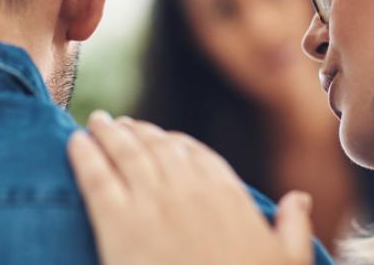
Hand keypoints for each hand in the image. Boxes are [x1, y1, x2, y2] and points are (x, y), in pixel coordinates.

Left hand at [68, 111, 314, 264]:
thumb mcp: (287, 261)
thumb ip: (293, 226)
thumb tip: (299, 198)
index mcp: (225, 194)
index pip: (196, 154)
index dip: (175, 142)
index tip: (162, 137)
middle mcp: (186, 190)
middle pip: (157, 147)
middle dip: (138, 132)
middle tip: (121, 124)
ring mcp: (149, 204)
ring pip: (125, 153)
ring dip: (108, 133)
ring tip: (97, 122)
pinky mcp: (116, 225)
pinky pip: (95, 178)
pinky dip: (84, 156)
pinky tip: (73, 142)